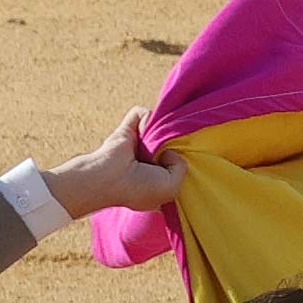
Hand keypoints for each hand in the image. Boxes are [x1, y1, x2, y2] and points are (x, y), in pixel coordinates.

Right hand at [41, 109, 182, 220]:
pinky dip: (144, 119)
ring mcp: (139, 145)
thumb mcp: (172, 187)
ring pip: (159, 127)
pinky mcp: (129, 129)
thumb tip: (168, 147)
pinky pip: (142, 114)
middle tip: (172, 149)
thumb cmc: (138, 188)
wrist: (108, 178)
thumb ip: (182, 167)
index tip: (194, 160)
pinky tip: (141, 134)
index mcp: (159, 181)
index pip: (179, 167)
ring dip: (160, 130)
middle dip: (177, 142)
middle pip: (173, 143)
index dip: (188, 162)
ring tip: (153, 145)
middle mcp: (151, 162)